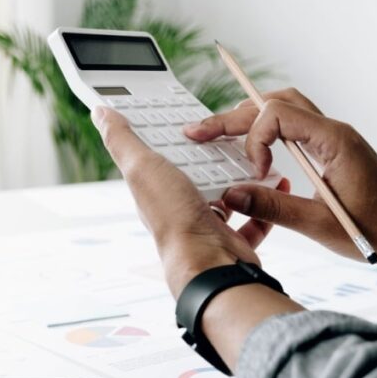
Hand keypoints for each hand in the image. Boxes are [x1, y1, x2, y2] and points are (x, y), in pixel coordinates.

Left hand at [91, 106, 288, 296]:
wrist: (210, 263)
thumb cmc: (175, 218)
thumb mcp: (142, 167)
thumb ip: (122, 140)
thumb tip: (100, 114)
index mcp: (157, 190)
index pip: (164, 155)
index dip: (175, 136)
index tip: (190, 117)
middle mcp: (180, 209)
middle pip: (199, 173)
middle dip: (215, 155)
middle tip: (233, 133)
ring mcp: (207, 226)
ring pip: (229, 195)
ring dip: (243, 177)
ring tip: (256, 156)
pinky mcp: (233, 241)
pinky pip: (254, 219)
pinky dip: (266, 204)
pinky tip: (275, 187)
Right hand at [184, 88, 376, 293]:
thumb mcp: (320, 225)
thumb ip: (274, 208)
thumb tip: (230, 196)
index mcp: (334, 140)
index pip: (277, 114)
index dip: (255, 139)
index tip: (256, 172)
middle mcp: (333, 131)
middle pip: (274, 103)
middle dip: (233, 116)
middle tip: (196, 131)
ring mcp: (332, 138)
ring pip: (283, 108)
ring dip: (249, 118)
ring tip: (216, 134)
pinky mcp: (331, 150)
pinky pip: (293, 126)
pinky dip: (266, 131)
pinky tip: (249, 149)